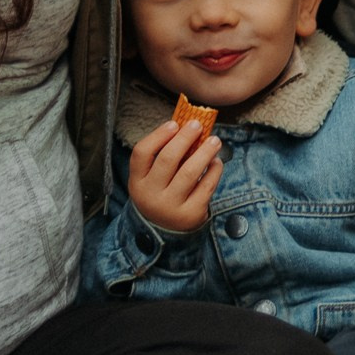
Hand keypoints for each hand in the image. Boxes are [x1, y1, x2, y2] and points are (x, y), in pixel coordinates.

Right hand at [129, 115, 223, 233]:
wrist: (165, 231)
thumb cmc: (161, 193)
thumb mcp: (152, 179)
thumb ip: (164, 156)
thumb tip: (187, 127)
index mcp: (137, 182)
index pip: (141, 153)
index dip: (158, 136)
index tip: (174, 123)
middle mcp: (150, 195)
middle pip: (167, 160)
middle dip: (184, 138)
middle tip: (197, 125)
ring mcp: (171, 206)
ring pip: (190, 172)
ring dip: (204, 152)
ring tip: (215, 140)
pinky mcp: (191, 214)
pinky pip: (206, 187)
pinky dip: (214, 171)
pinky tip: (216, 161)